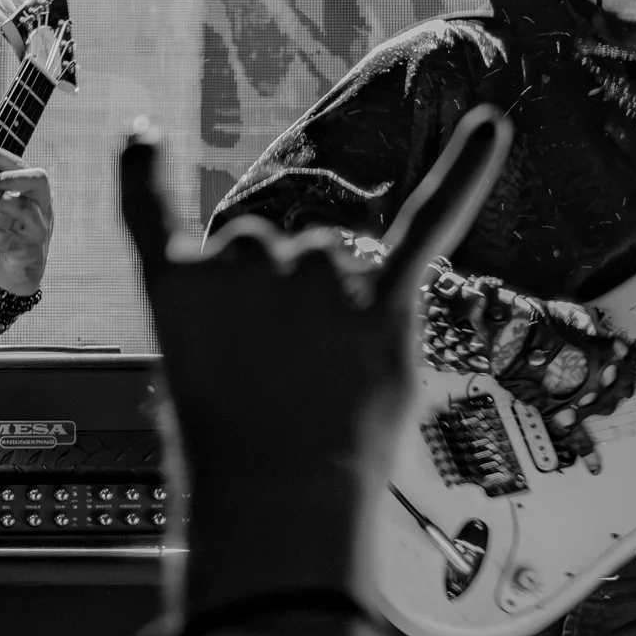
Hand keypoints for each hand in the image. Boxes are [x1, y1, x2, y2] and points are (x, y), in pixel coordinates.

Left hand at [0, 139, 54, 296]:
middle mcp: (42, 208)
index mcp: (35, 193)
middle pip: (38, 180)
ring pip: (24, 209)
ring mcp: (37, 230)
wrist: (19, 275)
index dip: (0, 155)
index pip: (21, 166)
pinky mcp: (27, 252)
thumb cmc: (10, 233)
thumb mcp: (1, 207)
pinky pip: (8, 240)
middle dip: (11, 175)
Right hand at [120, 108, 510, 617]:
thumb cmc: (228, 462)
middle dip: (272, 303)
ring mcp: (314, 282)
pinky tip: (489, 129)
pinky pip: (428, 225)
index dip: (146, 175)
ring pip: (331, 258)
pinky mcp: (380, 306)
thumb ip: (229, 334)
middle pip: (263, 248)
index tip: (146, 136)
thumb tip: (287, 328)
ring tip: (321, 379)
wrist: (278, 506)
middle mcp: (241, 266)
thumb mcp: (188, 389)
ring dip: (332, 306)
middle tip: (273, 376)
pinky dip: (465, 174)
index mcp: (174, 289)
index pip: (151, 215)